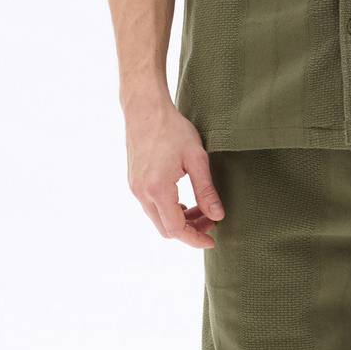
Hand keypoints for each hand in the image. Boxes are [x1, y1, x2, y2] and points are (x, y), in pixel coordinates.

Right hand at [123, 95, 223, 249]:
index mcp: (158, 189)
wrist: (144, 108)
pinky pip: (151, 207)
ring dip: (180, 220)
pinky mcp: (133, 182)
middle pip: (165, 229)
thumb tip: (217, 216)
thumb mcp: (196, 159)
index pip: (176, 229)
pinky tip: (184, 201)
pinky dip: (169, 210)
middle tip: (211, 220)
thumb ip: (206, 190)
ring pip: (157, 219)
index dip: (195, 239)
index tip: (212, 241)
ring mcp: (134, 188)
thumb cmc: (172, 129)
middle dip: (190, 230)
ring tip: (201, 209)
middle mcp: (141, 193)